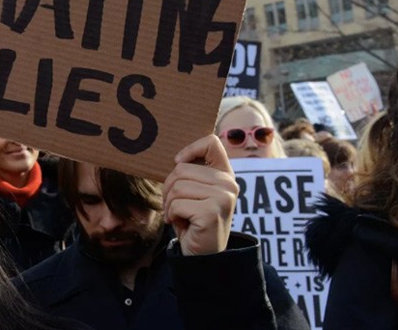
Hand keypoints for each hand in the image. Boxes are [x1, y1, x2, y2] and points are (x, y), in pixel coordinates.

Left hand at [162, 134, 237, 255]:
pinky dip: (172, 215)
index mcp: (225, 174)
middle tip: (174, 204)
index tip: (178, 162)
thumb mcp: (195, 191)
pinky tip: (182, 224)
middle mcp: (229, 183)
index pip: (211, 143)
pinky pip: (176, 204)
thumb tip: (176, 158)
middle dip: (169, 188)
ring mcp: (223, 198)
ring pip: (177, 187)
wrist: (203, 254)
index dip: (190, 149)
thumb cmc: (194, 219)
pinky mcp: (212, 212)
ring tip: (180, 214)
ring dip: (169, 204)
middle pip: (181, 169)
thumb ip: (191, 173)